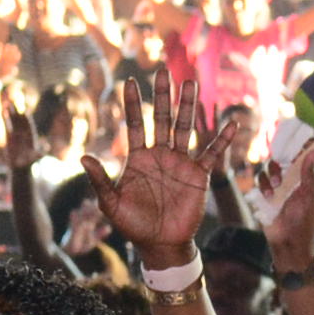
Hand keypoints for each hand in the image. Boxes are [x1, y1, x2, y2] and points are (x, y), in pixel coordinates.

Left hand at [87, 69, 215, 259]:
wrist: (160, 244)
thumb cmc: (133, 225)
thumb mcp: (110, 203)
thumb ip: (100, 179)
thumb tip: (82, 157)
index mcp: (138, 158)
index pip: (135, 123)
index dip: (132, 103)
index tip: (129, 81)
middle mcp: (160, 155)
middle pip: (162, 118)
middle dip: (163, 95)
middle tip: (163, 70)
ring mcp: (180, 162)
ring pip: (185, 128)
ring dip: (188, 106)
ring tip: (190, 83)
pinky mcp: (198, 174)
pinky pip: (212, 153)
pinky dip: (222, 139)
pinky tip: (231, 123)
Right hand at [261, 141, 313, 274]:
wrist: (287, 243)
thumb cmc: (305, 223)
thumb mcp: (311, 198)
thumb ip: (312, 175)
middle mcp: (300, 180)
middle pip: (293, 157)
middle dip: (288, 155)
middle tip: (286, 155)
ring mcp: (283, 185)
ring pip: (275, 165)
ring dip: (273, 171)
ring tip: (276, 183)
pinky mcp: (269, 192)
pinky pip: (262, 179)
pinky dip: (264, 184)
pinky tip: (268, 195)